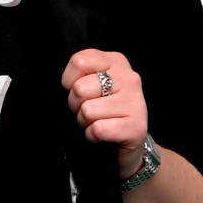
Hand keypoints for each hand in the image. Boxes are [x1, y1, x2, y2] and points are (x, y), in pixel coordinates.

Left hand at [61, 49, 147, 179]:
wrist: (131, 141)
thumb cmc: (106, 109)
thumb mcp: (95, 83)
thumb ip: (82, 75)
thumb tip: (67, 84)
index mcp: (116, 62)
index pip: (79, 61)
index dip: (68, 81)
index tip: (77, 91)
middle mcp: (128, 78)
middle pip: (79, 88)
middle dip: (76, 105)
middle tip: (87, 111)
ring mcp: (134, 102)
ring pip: (87, 111)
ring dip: (85, 122)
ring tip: (96, 122)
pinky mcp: (135, 126)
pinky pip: (97, 129)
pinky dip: (92, 136)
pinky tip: (102, 135)